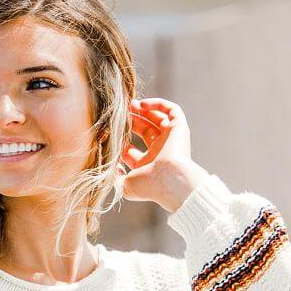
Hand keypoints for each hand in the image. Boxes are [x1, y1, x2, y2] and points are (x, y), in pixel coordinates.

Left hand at [117, 98, 214, 212]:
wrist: (169, 180)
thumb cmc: (148, 185)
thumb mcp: (126, 186)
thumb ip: (116, 179)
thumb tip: (114, 168)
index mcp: (148, 166)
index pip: (132, 152)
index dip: (121, 143)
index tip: (111, 136)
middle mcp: (160, 152)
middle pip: (145, 132)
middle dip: (132, 122)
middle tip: (121, 114)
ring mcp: (171, 140)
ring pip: (158, 119)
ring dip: (144, 111)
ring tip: (130, 104)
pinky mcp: (179, 128)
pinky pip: (172, 110)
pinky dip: (158, 104)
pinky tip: (143, 104)